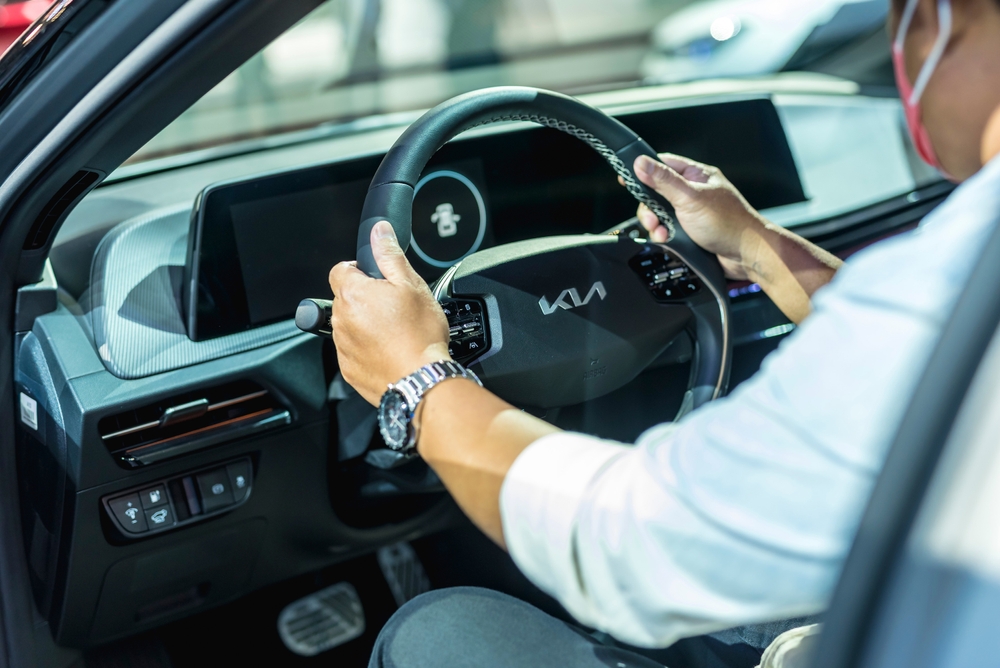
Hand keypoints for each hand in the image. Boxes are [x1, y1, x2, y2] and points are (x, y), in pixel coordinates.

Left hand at [328, 221, 451, 404]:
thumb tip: (379, 231)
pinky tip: (389, 351)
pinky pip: (353, 351)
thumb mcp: (411, 285)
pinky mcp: (348, 369)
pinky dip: (367, 349)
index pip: (340, 269)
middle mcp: (340, 319)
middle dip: (365, 299)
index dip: (359, 270)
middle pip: (345, 298)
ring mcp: (342, 347)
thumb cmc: (420, 335)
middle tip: (394, 308)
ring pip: (348, 325)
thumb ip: (389, 255)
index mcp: (353, 294)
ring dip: (365, 324)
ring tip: (394, 332)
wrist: (421, 380)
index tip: (377, 280)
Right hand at [630, 153, 766, 280]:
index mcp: (696, 175)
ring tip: (663, 231)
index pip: (663, 164)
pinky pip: (667, 229)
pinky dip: (664, 235)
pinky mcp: (690, 230)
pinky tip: (669, 239)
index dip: (644, 170)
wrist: (746, 255)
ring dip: (656, 224)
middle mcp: (693, 192)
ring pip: (660, 213)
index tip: (627, 177)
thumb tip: (641, 163)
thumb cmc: (729, 223)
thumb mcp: (691, 198)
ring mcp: (691, 212)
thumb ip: (664, 180)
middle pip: (657, 192)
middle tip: (653, 217)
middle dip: (650, 207)